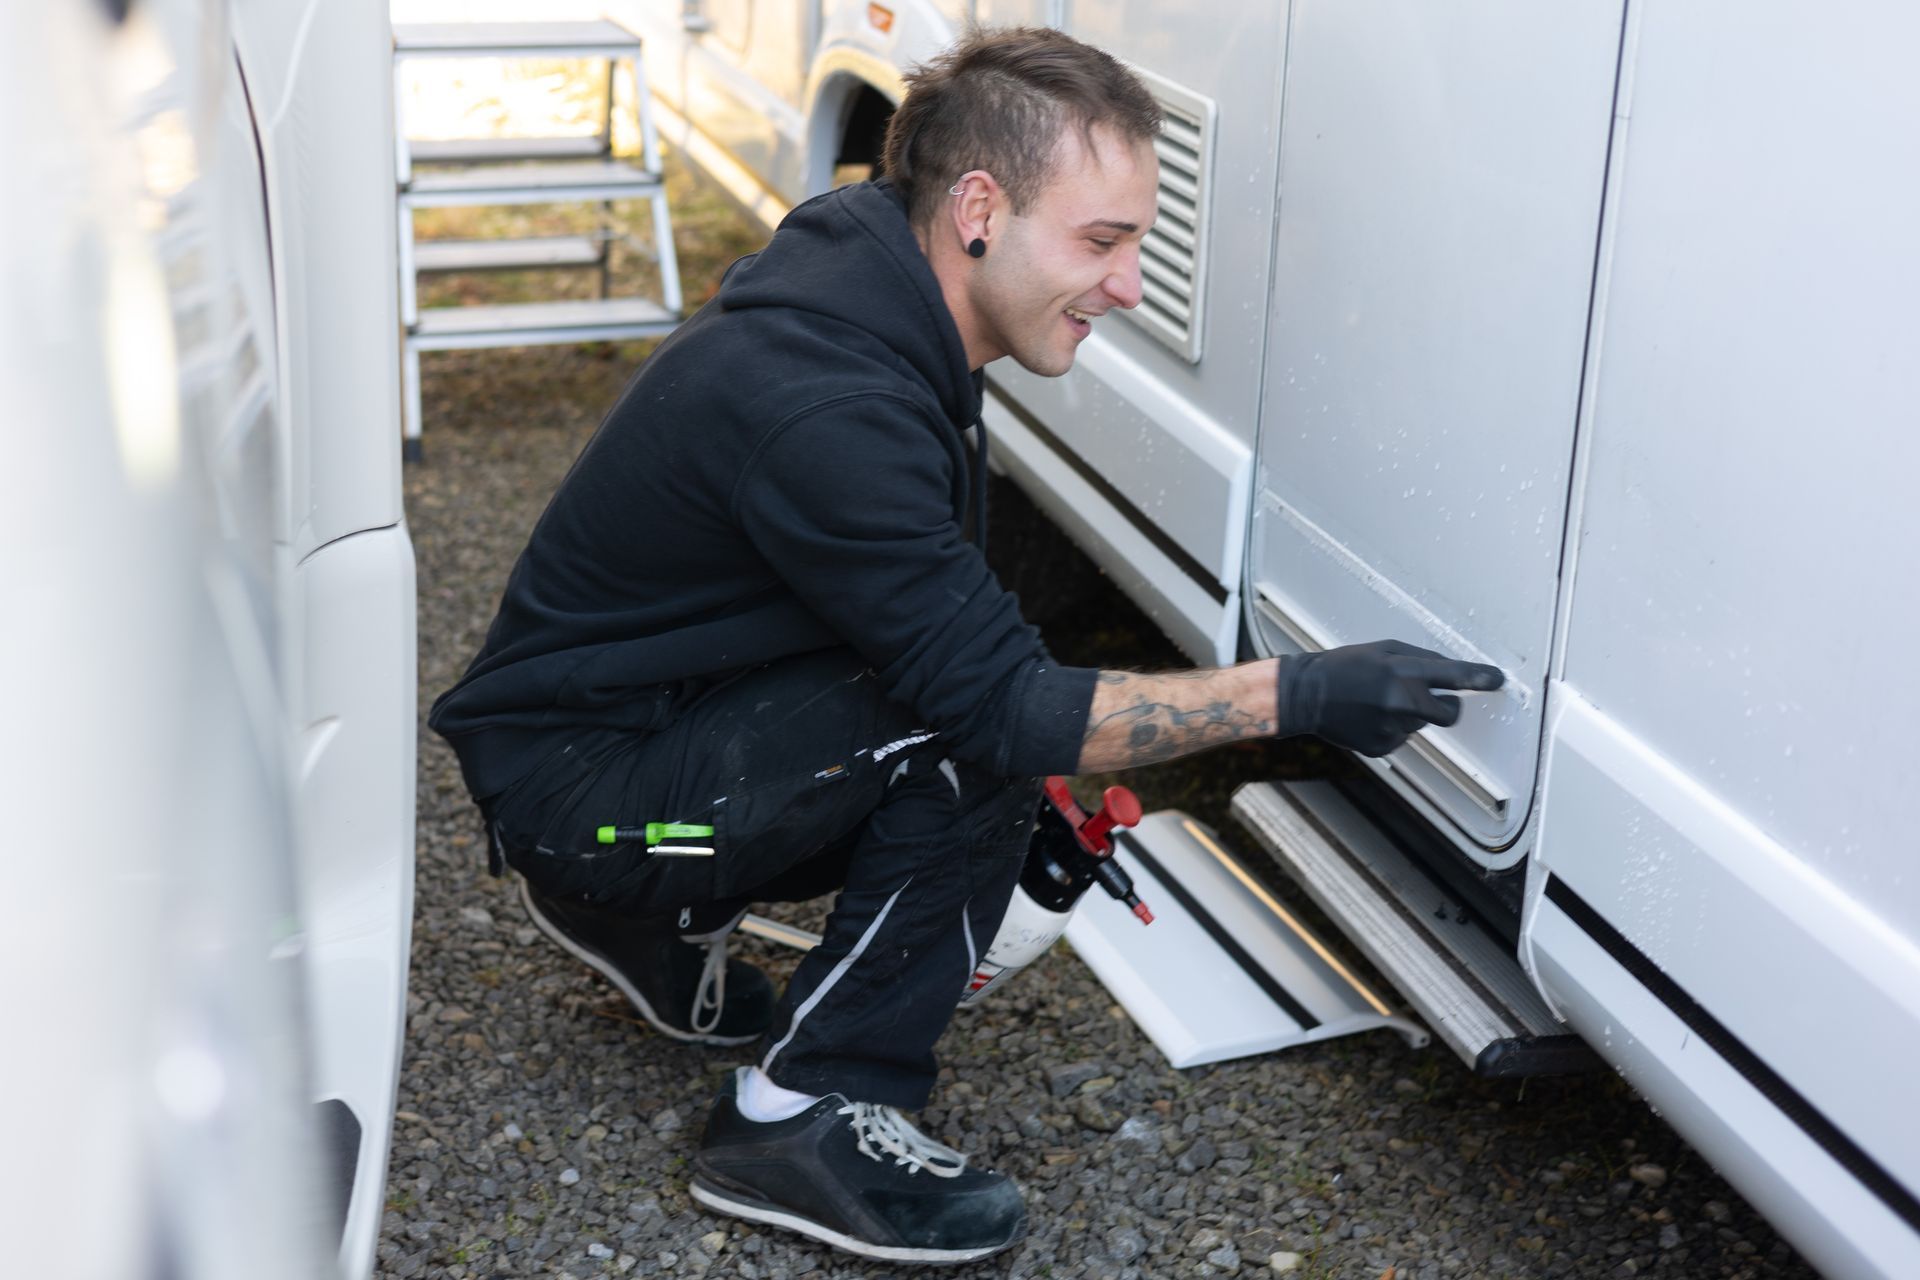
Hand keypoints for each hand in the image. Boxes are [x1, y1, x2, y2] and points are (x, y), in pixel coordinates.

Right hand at [1276, 639, 1504, 756]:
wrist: (1307, 695)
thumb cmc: (1345, 666)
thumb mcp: (1383, 649)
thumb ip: (1421, 660)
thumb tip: (1451, 672)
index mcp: (1402, 672)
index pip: (1455, 676)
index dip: (1481, 677)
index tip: (1498, 679)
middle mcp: (1401, 703)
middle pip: (1449, 713)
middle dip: (1446, 705)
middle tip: (1426, 696)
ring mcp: (1392, 729)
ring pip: (1421, 724)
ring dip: (1410, 713)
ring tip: (1378, 701)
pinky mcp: (1382, 746)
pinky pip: (1402, 737)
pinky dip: (1392, 727)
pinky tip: (1369, 716)